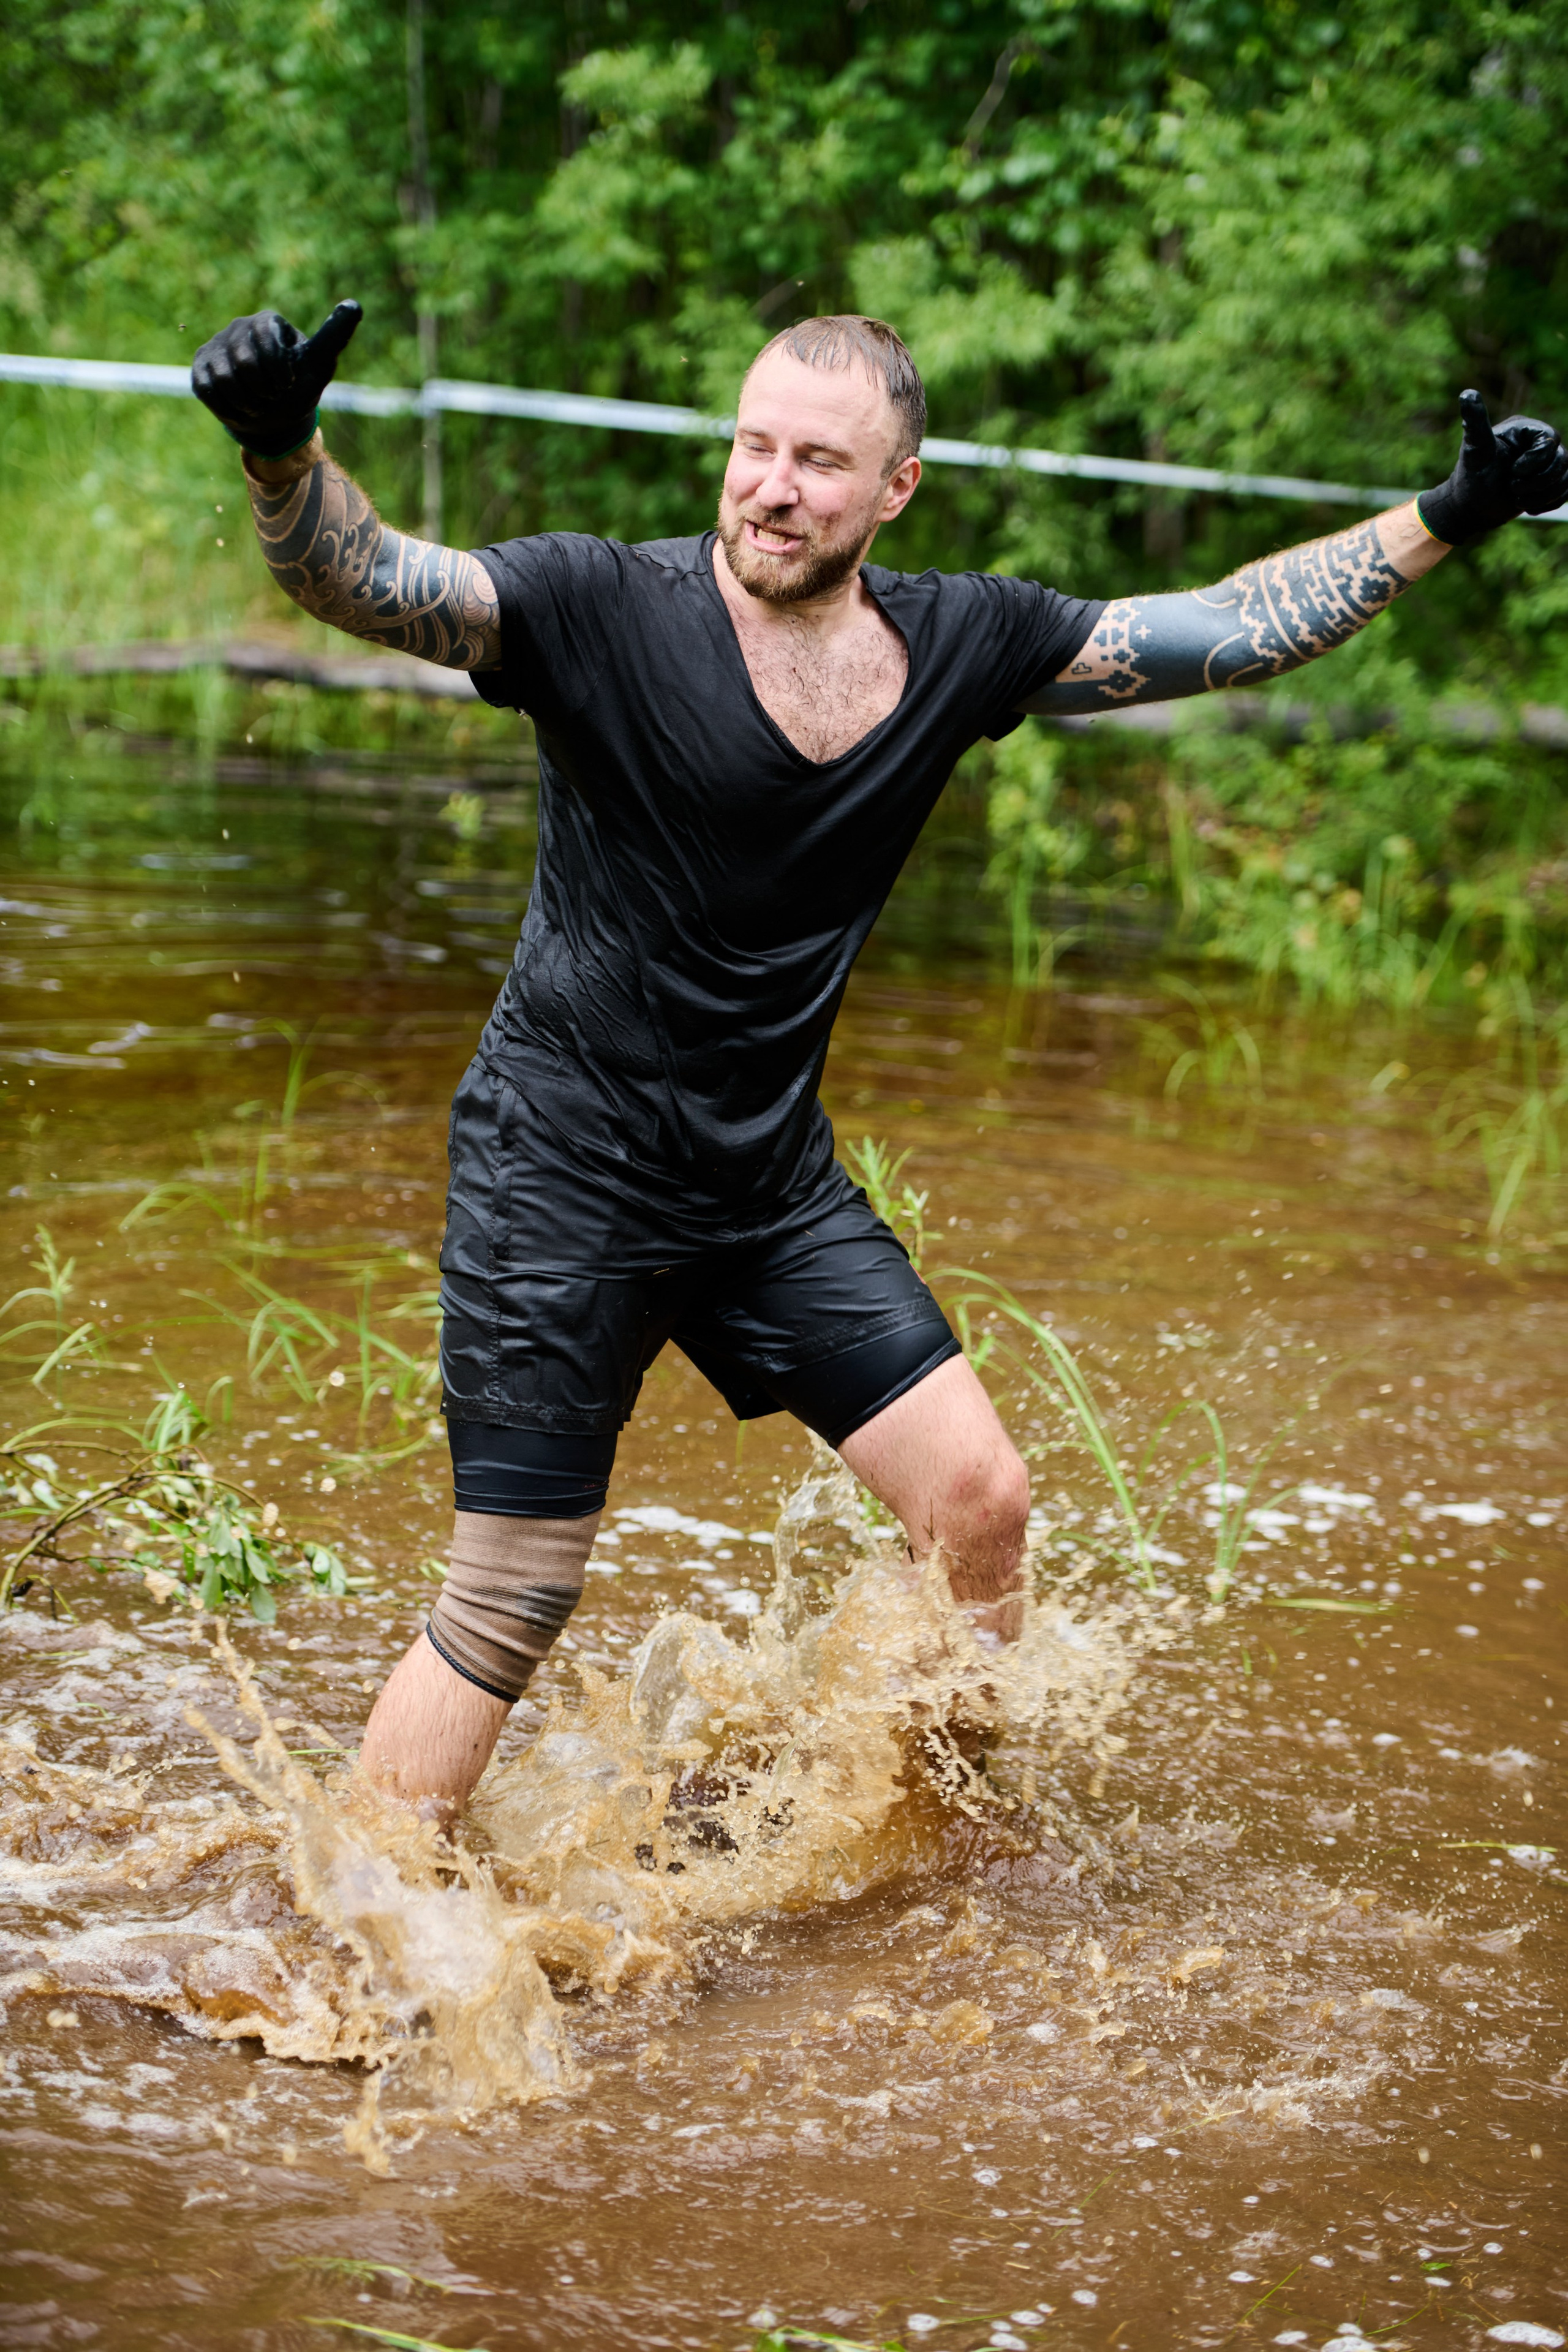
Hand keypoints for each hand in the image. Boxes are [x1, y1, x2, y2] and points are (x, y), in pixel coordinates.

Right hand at [191, 300, 362, 459]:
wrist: (273, 418)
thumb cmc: (298, 387)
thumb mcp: (319, 364)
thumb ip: (334, 335)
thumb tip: (354, 304)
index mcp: (267, 322)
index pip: (264, 335)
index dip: (277, 368)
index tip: (288, 383)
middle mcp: (239, 327)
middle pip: (244, 362)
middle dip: (264, 390)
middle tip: (272, 396)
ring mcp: (216, 345)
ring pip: (224, 379)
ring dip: (247, 403)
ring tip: (257, 405)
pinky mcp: (200, 366)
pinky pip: (207, 390)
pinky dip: (228, 409)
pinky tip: (239, 409)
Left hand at [1417, 388, 1567, 545]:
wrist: (1472, 506)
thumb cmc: (1472, 477)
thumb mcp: (1475, 450)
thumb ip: (1475, 423)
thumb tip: (1466, 393)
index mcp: (1524, 429)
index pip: (1550, 440)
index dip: (1535, 461)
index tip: (1512, 472)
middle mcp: (1538, 442)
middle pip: (1562, 460)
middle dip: (1537, 482)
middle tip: (1512, 488)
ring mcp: (1546, 462)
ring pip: (1566, 477)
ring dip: (1542, 495)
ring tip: (1517, 499)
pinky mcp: (1550, 480)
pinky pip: (1566, 490)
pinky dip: (1549, 503)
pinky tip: (1528, 507)